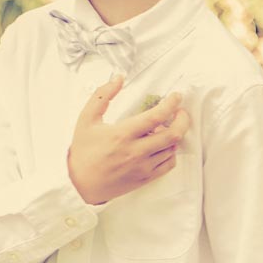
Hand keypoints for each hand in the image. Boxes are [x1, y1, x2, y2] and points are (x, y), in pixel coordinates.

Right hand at [68, 76, 189, 204]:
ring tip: (164, 128)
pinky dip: (171, 152)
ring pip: (172, 148)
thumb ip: (102, 95)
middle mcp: (136, 151)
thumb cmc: (83, 151)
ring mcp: (143, 166)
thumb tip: (117, 79)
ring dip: (174, 135)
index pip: (156, 116)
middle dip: (182, 119)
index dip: (171, 104)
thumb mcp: (86, 119)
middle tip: (180, 112)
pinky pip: (169, 164)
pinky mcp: (145, 178)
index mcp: (122, 134)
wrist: (80, 183)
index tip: (175, 97)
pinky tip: (162, 146)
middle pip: (173, 134)